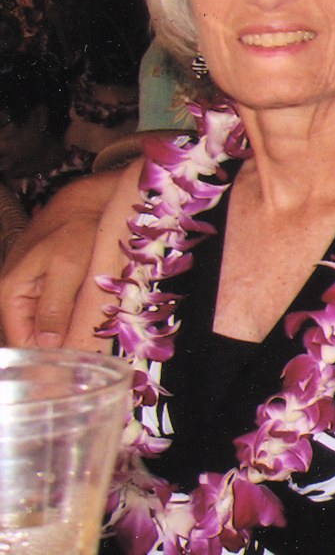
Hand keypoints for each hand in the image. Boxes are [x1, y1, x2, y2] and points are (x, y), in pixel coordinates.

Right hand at [0, 170, 117, 346]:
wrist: (87, 200)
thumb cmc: (77, 227)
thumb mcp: (68, 266)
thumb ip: (53, 305)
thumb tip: (44, 344)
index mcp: (9, 294)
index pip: (21, 343)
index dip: (46, 358)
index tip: (73, 367)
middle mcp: (13, 295)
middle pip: (33, 336)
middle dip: (59, 345)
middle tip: (88, 354)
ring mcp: (29, 289)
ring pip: (47, 325)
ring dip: (68, 330)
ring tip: (93, 337)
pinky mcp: (47, 284)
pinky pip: (56, 310)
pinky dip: (72, 315)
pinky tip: (90, 317)